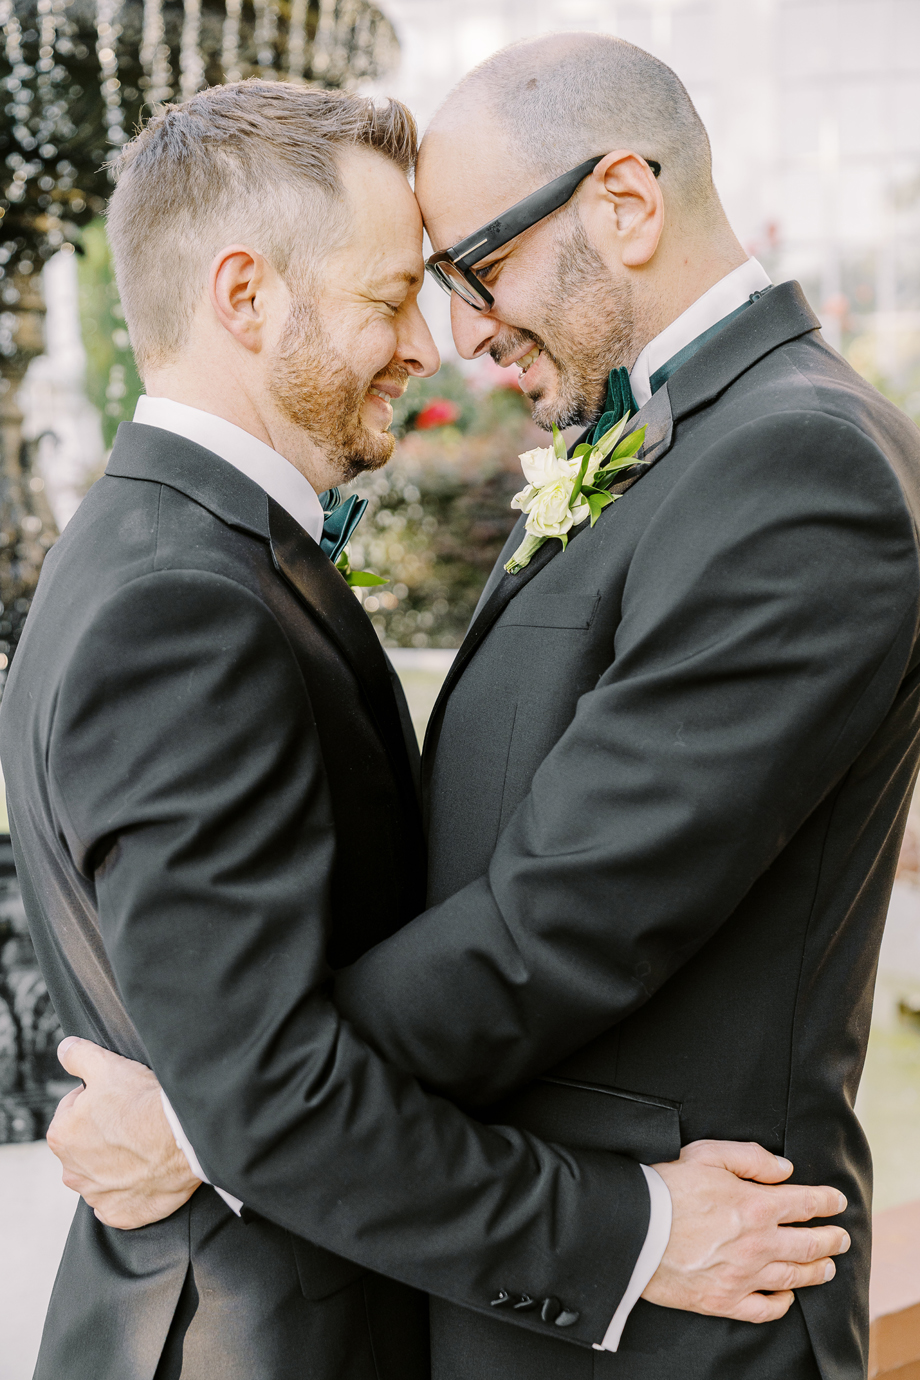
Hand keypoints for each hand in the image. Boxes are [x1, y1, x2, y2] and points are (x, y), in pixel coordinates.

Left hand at [47, 1036, 200, 1228]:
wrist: (183, 1140)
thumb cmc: (145, 1105)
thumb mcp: (108, 1066)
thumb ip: (78, 1056)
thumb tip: (65, 1049)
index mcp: (61, 1135)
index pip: (74, 1110)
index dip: (99, 1099)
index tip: (121, 1099)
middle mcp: (71, 1171)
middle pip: (86, 1144)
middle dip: (104, 1133)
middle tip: (134, 1120)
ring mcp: (96, 1196)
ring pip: (102, 1173)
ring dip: (117, 1162)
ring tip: (144, 1144)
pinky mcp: (120, 1214)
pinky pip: (120, 1201)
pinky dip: (131, 1189)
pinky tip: (146, 1171)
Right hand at [643, 1139, 849, 1321]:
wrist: (635, 1230)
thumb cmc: (669, 1188)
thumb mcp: (708, 1154)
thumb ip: (751, 1158)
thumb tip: (785, 1169)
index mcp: (757, 1205)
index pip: (806, 1204)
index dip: (827, 1201)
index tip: (837, 1201)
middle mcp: (759, 1244)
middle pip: (810, 1244)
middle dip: (832, 1239)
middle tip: (842, 1238)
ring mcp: (744, 1276)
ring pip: (794, 1277)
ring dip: (817, 1270)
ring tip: (827, 1267)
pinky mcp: (725, 1300)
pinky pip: (765, 1309)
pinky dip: (782, 1303)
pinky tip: (787, 1296)